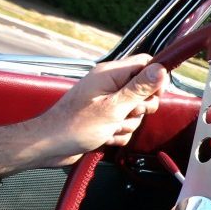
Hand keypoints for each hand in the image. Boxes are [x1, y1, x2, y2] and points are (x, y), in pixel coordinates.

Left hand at [16, 54, 167, 166]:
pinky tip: (104, 137)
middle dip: (140, 108)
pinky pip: (124, 125)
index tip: (156, 95)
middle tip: (126, 114)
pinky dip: (118, 134)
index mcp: (110, 74)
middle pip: (143, 90)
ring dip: (127, 124)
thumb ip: (138, 88)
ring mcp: (106, 102)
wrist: (49, 146)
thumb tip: (161, 69)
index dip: (156, 79)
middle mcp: (109, 85)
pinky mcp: (104, 118)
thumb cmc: (75, 126)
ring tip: (109, 128)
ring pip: (135, 112)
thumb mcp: (113, 107)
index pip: (144, 64)